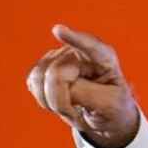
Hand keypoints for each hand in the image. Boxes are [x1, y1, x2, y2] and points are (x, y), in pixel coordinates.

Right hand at [26, 25, 139, 147]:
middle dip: (62, 101)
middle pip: (55, 74)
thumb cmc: (114, 108)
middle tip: (78, 115)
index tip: (58, 31)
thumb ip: (84, 92)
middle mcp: (80, 52)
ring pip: (39, 77)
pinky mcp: (45, 68)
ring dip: (52, 102)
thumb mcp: (109, 105)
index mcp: (105, 58)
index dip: (73, 39)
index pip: (91, 47)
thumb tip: (55, 82)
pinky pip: (33, 83)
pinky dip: (44, 100)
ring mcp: (60, 58)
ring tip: (72, 109)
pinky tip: (60, 103)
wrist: (106, 116)